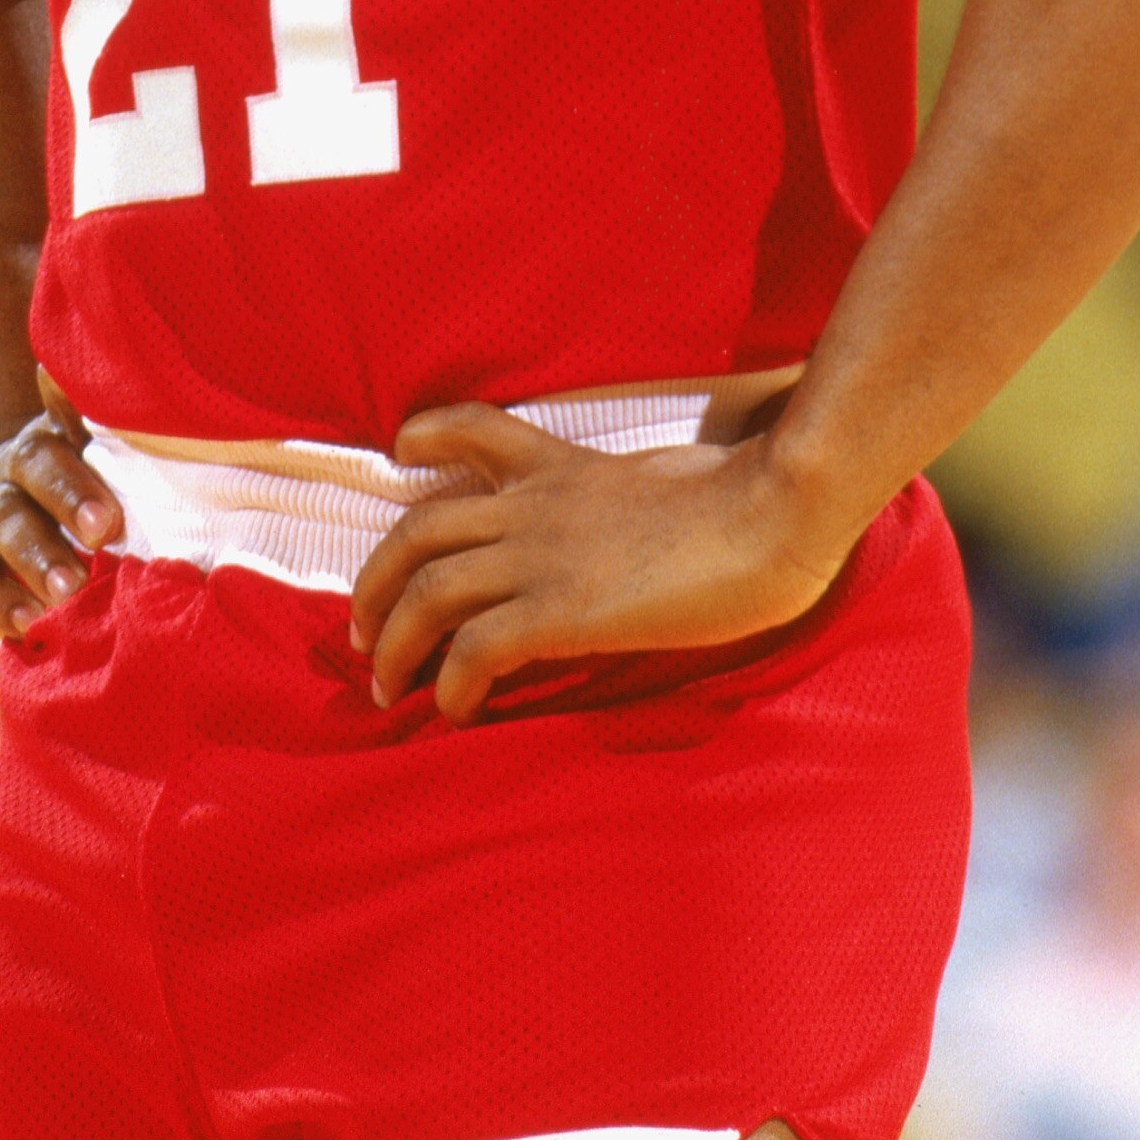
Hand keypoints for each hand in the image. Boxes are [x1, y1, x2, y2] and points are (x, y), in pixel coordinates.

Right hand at [0, 408, 123, 640]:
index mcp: (56, 441)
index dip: (83, 468)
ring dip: (34, 557)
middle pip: (34, 469)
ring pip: (1, 523)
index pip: (70, 432)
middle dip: (68, 501)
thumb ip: (130, 455)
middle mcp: (15, 472)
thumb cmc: (79, 499)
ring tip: (66, 592)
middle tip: (102, 533)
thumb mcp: (103, 471)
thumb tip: (179, 420)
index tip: (110, 512)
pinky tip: (25, 624)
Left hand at [348, 405, 855, 719]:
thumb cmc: (749, 503)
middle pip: (420, 531)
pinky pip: (474, 648)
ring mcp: (544, 556)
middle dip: (376, 584)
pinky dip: (450, 685)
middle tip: (363, 632)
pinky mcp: (562, 609)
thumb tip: (632, 524)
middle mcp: (537, 507)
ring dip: (395, 643)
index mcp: (565, 469)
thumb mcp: (670, 479)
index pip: (474, 428)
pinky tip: (456, 711)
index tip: (401, 449)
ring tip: (387, 687)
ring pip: (429, 592)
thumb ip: (629, 498)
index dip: (425, 436)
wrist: (776, 514)